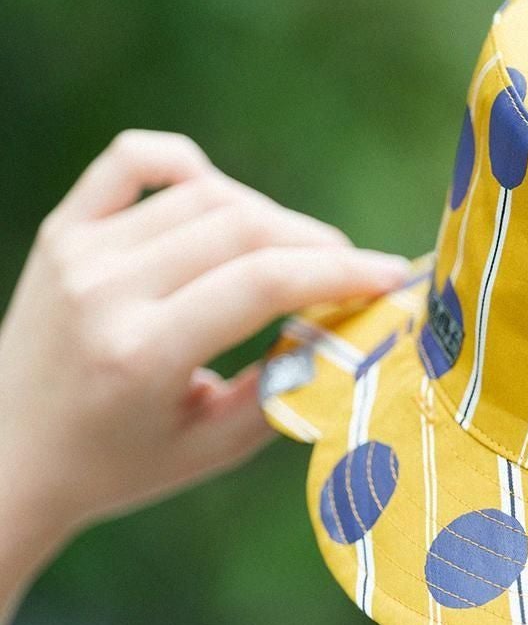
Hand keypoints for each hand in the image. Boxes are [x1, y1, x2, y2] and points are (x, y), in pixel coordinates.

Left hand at [0, 131, 410, 569]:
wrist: (7, 454)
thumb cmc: (116, 465)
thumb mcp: (210, 449)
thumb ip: (284, 390)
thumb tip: (350, 332)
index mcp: (141, 354)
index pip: (263, 282)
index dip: (342, 271)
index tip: (393, 276)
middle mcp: (105, 291)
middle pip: (243, 228)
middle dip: (317, 243)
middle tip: (355, 270)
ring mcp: (79, 251)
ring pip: (204, 194)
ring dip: (268, 216)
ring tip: (294, 254)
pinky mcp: (65, 230)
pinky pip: (135, 160)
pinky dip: (189, 165)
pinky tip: (220, 196)